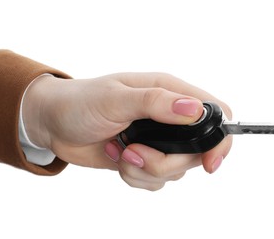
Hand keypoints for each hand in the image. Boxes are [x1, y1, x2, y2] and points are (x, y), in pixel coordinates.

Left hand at [23, 72, 232, 189]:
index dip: (219, 139)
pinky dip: (135, 177)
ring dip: (145, 169)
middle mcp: (167, 117)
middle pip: (196, 151)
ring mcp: (157, 140)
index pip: (214, 113)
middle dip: (167, 162)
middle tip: (136, 151)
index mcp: (168, 92)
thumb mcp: (115, 98)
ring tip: (121, 151)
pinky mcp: (144, 158)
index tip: (208, 163)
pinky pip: (155, 181)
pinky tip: (117, 156)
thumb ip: (156, 103)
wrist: (54, 123)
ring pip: (175, 170)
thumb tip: (194, 110)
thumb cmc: (81, 102)